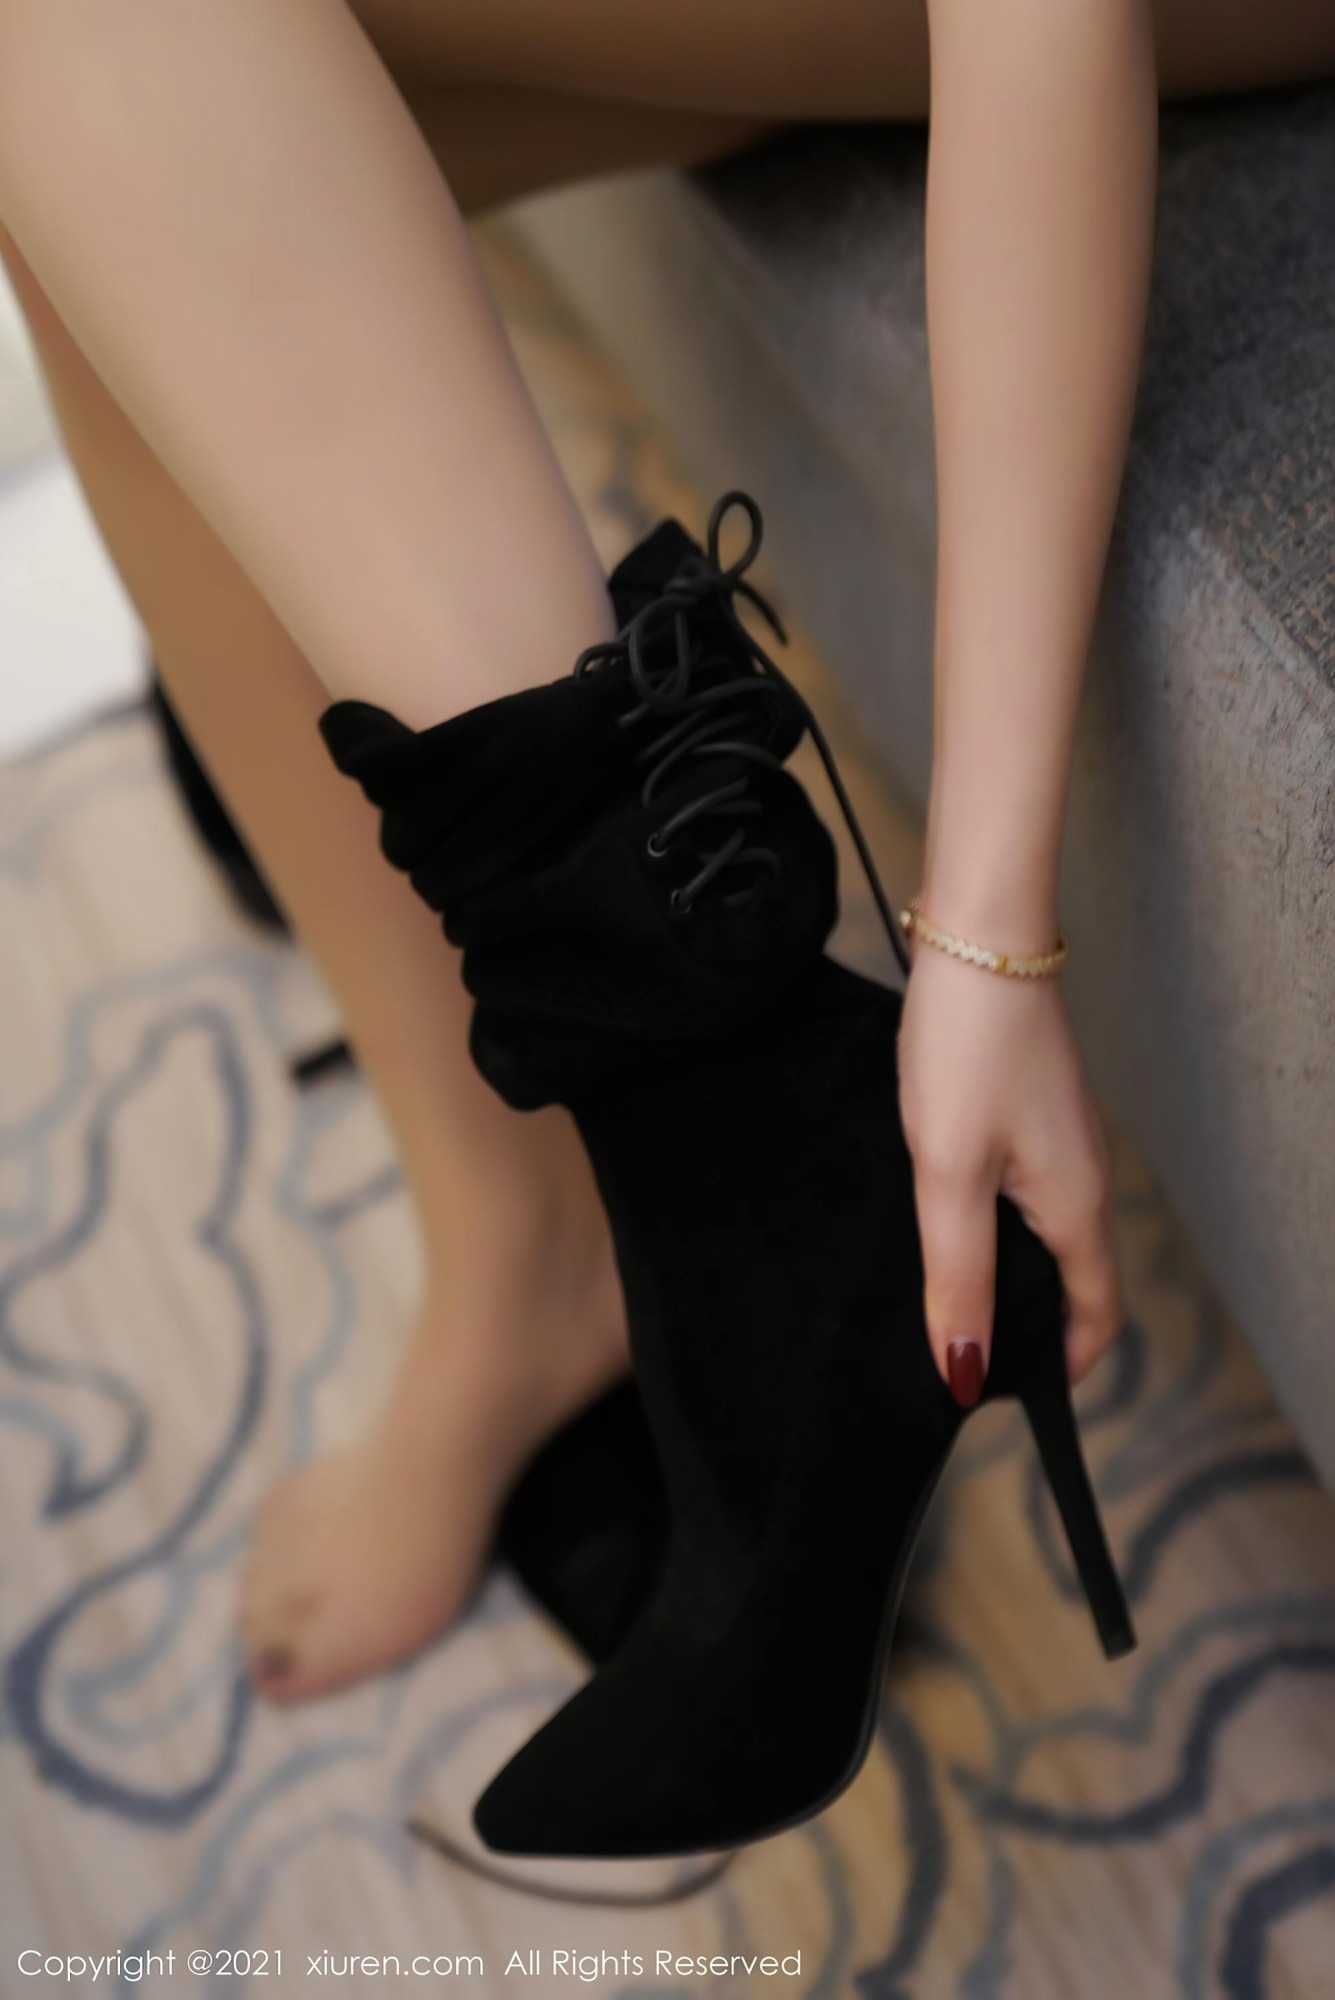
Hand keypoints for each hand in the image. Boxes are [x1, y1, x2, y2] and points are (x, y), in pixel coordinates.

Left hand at [896, 941, 1121, 1404]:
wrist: (979, 937)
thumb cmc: (968, 1049)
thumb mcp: (949, 1174)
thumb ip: (957, 1274)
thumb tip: (964, 1370)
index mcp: (1077, 1206)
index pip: (1094, 1316)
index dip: (1060, 1367)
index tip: (1001, 1394)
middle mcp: (1082, 1178)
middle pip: (1073, 1280)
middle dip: (1028, 1326)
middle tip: (957, 1354)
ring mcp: (1060, 1140)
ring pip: (1044, 1234)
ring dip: (1004, 1273)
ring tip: (939, 1295)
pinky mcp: (1031, 1109)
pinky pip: (1024, 1190)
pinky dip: (991, 1222)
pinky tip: (938, 1216)